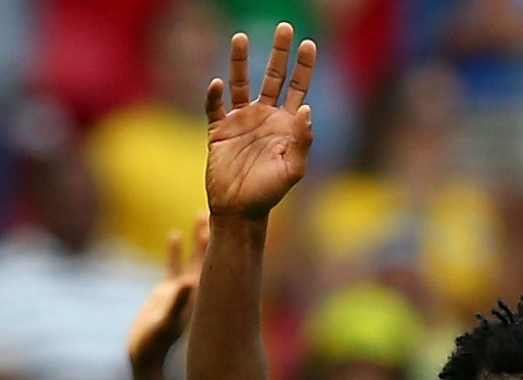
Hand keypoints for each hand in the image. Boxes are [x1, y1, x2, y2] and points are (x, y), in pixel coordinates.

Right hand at [127, 216, 210, 373]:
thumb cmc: (155, 342)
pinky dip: (174, 250)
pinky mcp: (166, 292)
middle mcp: (196, 290)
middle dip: (213, 233)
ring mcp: (182, 290)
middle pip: (209, 255)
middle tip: (221, 209)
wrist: (145, 356)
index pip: (216, 262)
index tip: (232, 220)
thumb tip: (190, 282)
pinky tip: (174, 234)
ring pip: (193, 257)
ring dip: (197, 238)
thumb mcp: (165, 321)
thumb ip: (176, 303)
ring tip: (201, 215)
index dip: (223, 242)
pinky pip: (172, 266)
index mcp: (201, 295)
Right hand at [203, 23, 317, 218]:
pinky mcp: (218, 130)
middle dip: (279, 53)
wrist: (239, 210)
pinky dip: (213, 95)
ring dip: (239, 61)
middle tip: (285, 27)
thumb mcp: (293, 170)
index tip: (308, 43)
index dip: (304, 67)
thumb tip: (307, 110)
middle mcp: (265, 117)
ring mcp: (241, 121)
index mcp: (286, 125)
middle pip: (274, 77)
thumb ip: (302, 140)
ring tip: (240, 37)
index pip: (298, 88)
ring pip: (240, 83)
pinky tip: (217, 84)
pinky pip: (214, 106)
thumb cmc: (269, 193)